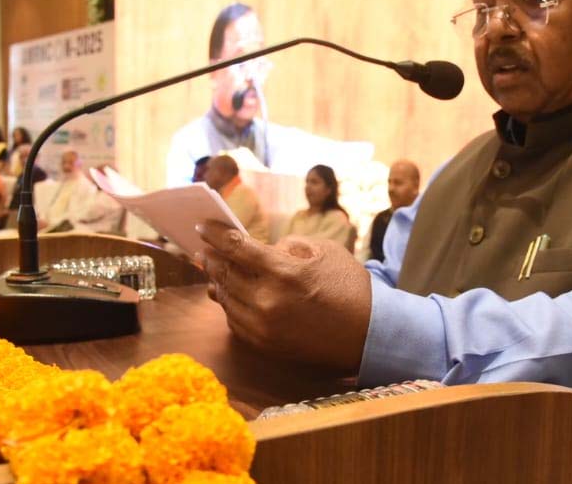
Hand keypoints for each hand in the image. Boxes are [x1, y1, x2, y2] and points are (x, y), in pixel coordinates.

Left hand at [199, 220, 371, 370]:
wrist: (368, 334)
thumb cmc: (349, 286)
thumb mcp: (324, 251)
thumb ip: (288, 246)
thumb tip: (263, 250)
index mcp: (283, 272)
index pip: (236, 247)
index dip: (215, 234)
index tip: (202, 227)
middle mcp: (267, 300)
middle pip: (226, 273)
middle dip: (212, 258)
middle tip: (203, 248)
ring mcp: (264, 326)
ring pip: (227, 299)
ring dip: (217, 282)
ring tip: (212, 269)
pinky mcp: (265, 345)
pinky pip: (235, 322)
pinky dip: (229, 305)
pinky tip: (228, 295)